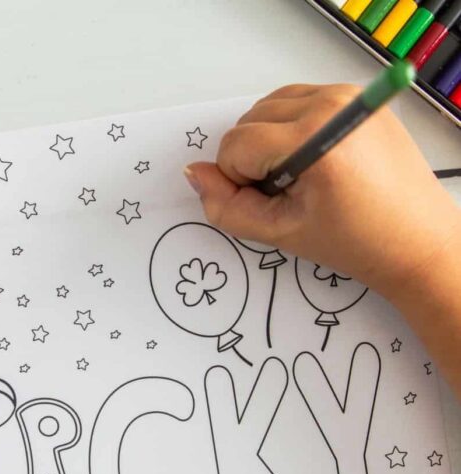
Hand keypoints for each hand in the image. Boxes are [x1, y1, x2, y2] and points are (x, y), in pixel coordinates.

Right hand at [184, 83, 459, 300]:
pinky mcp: (355, 97)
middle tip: (287, 194)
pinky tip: (312, 160)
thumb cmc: (354, 242)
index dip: (238, 181)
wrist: (415, 240)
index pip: (235, 144)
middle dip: (252, 160)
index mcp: (314, 138)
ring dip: (267, 142)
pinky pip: (296, 102)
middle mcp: (330, 102)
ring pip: (268, 108)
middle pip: (249, 121)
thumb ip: (226, 207)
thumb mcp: (279, 233)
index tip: (271, 203)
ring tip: (300, 177)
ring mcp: (346, 94)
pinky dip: (288, 129)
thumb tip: (195, 175)